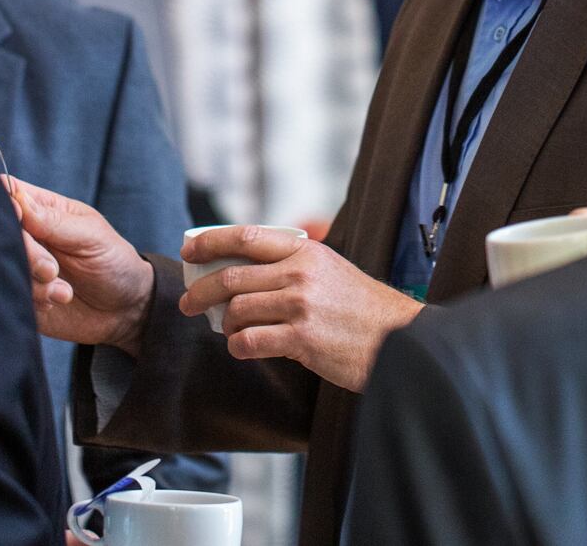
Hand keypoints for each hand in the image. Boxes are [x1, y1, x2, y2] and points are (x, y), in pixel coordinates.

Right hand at [12, 178, 154, 353]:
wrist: (124, 310)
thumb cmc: (113, 261)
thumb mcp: (90, 235)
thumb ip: (53, 221)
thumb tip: (16, 199)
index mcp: (42, 210)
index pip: (7, 193)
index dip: (4, 203)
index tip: (19, 219)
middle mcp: (26, 236)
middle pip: (0, 234)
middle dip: (27, 255)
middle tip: (52, 270)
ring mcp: (20, 266)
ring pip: (1, 267)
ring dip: (34, 284)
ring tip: (64, 291)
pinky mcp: (19, 295)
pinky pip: (7, 294)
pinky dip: (33, 301)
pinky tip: (56, 302)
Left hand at [179, 226, 421, 391]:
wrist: (398, 338)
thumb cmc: (361, 308)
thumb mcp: (330, 270)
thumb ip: (291, 266)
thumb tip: (239, 274)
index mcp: (307, 251)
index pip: (247, 237)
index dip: (211, 242)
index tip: (189, 250)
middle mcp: (301, 273)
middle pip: (232, 277)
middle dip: (200, 291)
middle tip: (188, 303)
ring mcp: (300, 306)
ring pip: (236, 311)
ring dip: (224, 324)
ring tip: (230, 331)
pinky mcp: (301, 340)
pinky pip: (249, 342)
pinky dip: (238, 346)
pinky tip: (243, 348)